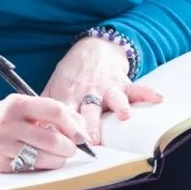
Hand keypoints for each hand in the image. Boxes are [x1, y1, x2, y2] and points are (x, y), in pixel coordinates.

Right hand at [0, 95, 82, 172]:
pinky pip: (29, 168)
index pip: (54, 111)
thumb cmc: (4, 118)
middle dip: (69, 147)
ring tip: (60, 157)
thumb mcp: (23, 107)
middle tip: (72, 149)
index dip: (72, 125)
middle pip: (51, 138)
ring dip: (58, 160)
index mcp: (17, 103)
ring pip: (42, 157)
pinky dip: (42, 166)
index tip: (79, 134)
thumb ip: (50, 113)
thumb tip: (80, 127)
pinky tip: (42, 161)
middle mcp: (8, 123)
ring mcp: (1, 144)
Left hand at [43, 36, 162, 143]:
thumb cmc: (73, 73)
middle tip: (91, 141)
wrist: (94, 47)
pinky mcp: (123, 83)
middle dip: (90, 126)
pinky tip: (157, 98)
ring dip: (118, 106)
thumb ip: (44, 108)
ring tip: (123, 115)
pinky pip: (137, 88)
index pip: (65, 114)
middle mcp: (88, 92)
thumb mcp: (53, 86)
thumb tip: (33, 131)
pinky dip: (148, 93)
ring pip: (113, 99)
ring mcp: (107, 87)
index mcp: (69, 96)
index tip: (65, 143)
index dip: (65, 128)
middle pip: (89, 111)